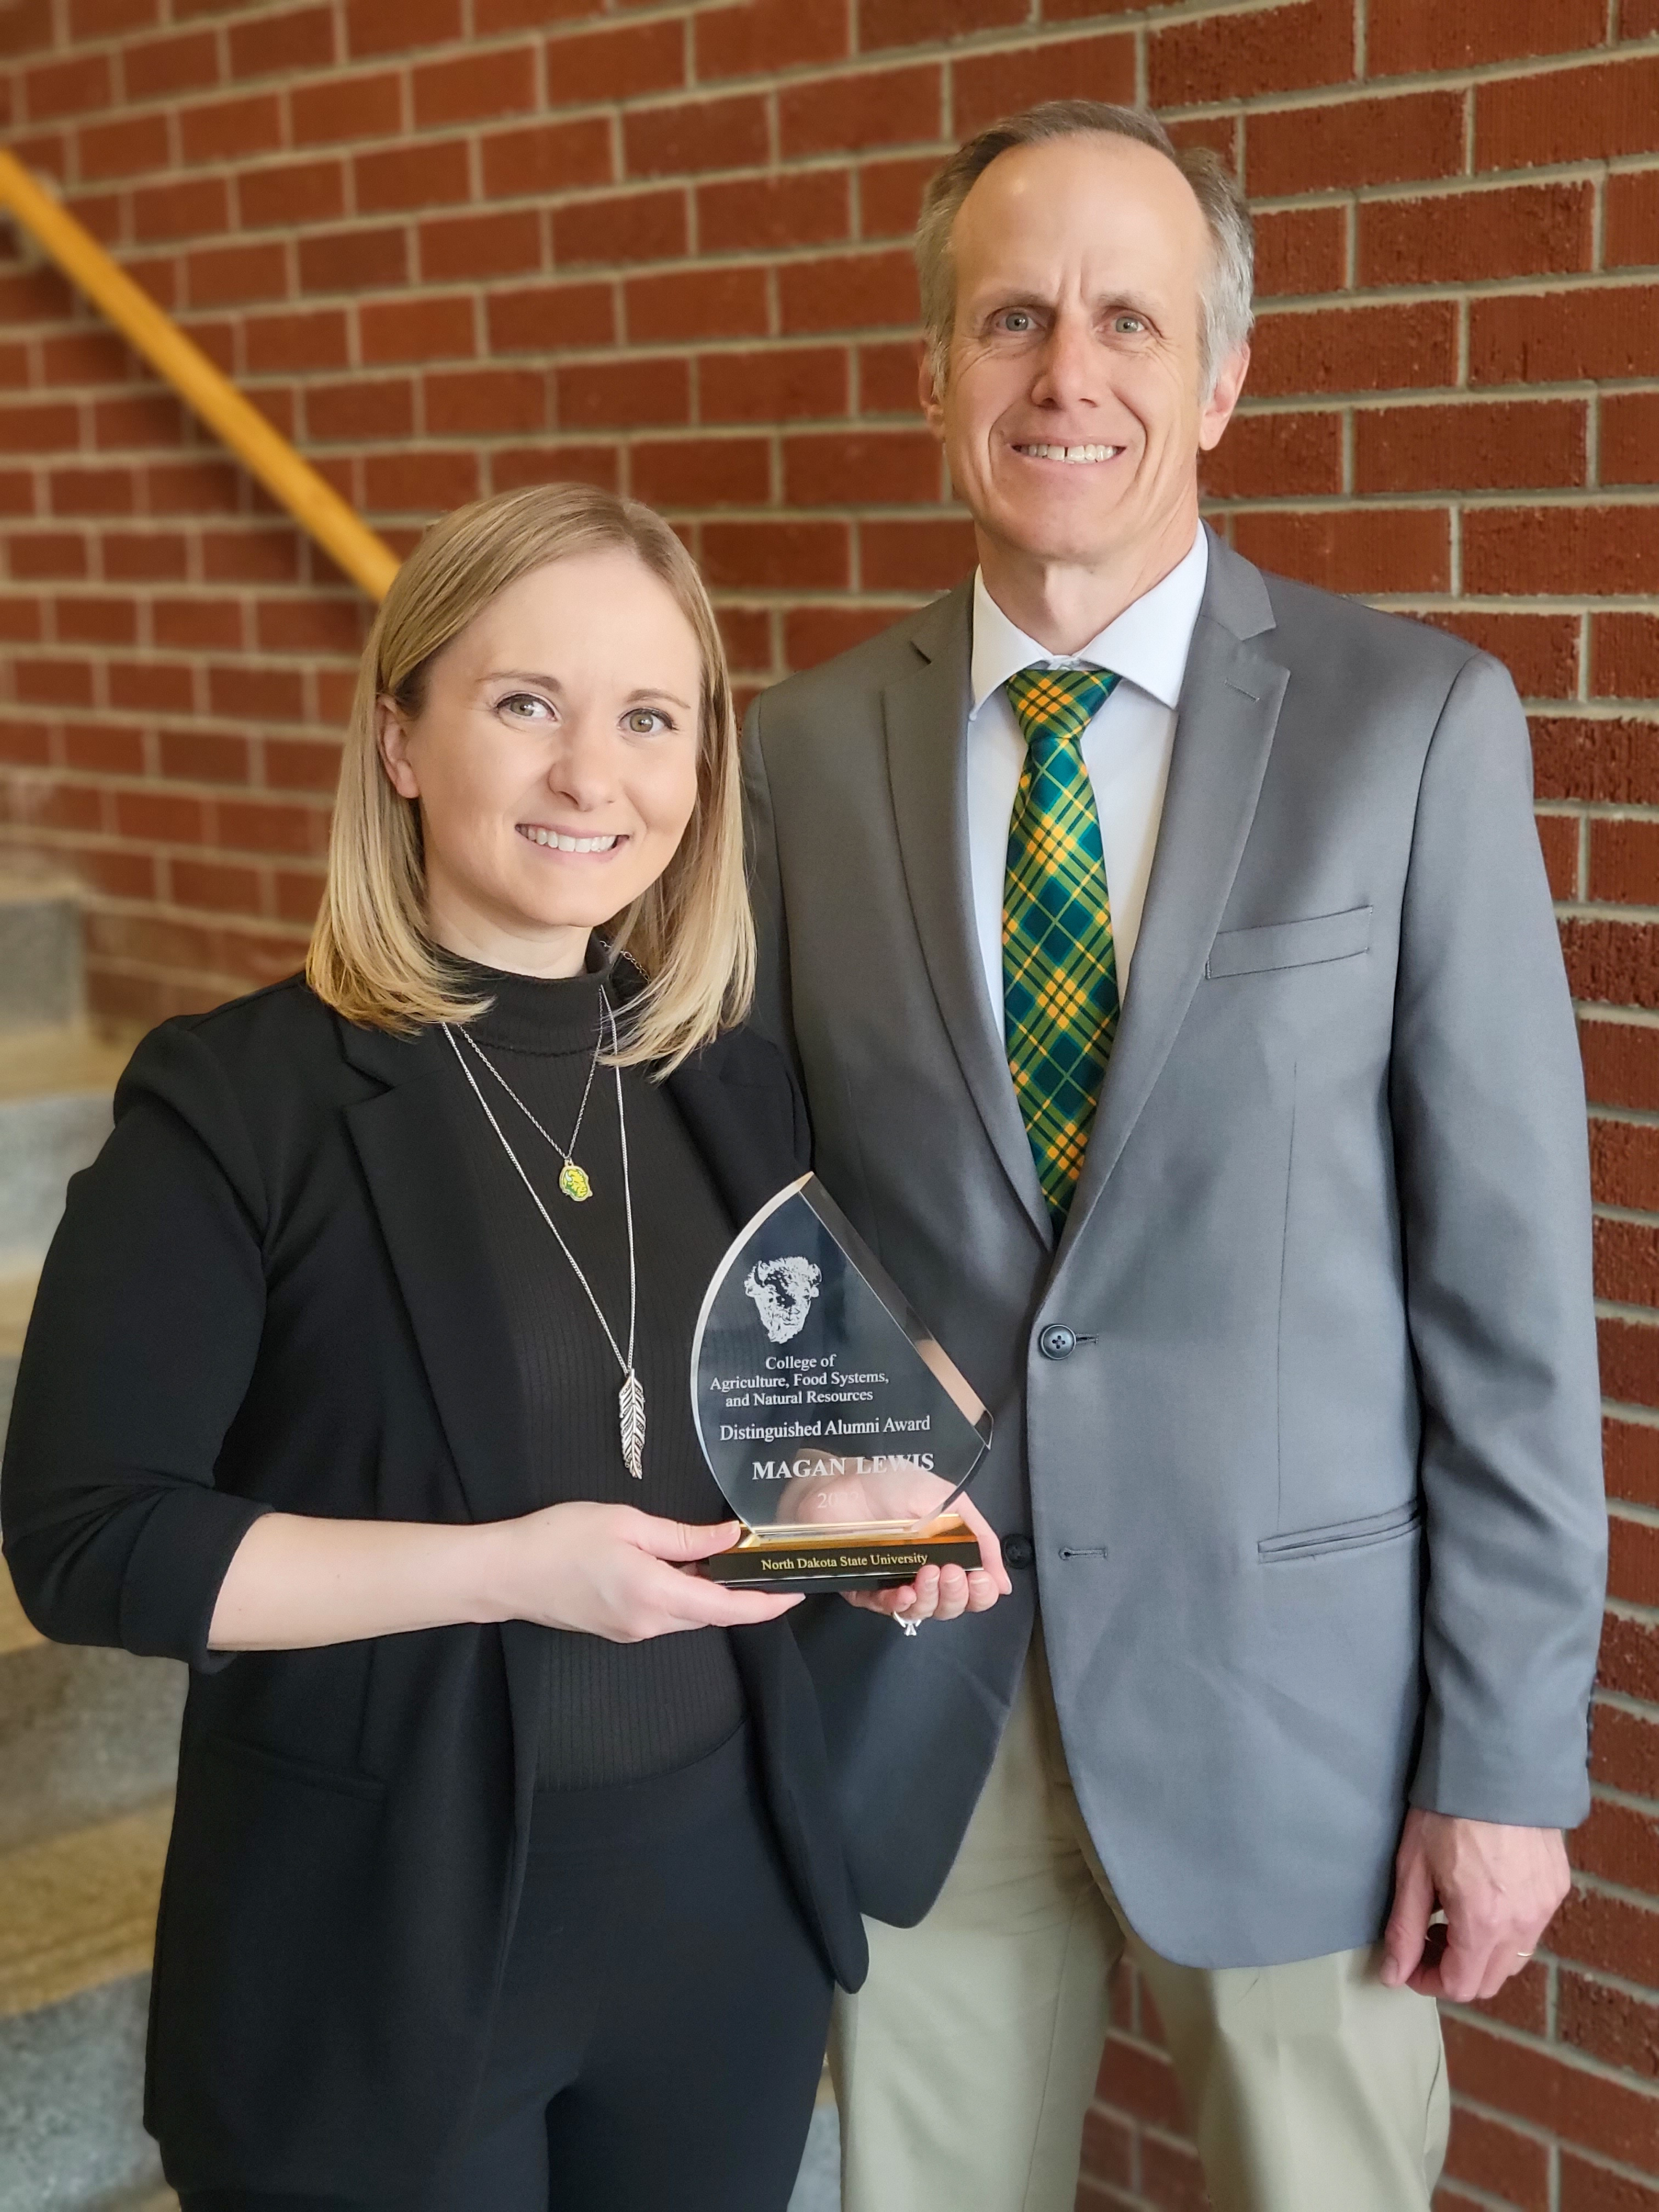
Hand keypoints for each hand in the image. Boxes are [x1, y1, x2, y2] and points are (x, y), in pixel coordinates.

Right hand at [484, 1503, 802, 1641]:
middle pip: (711, 1613)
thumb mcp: (628, 1523)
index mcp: (657, 1594)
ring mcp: (633, 1630)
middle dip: (743, 1594)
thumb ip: (684, 1535)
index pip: (728, 1609)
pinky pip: (664, 1612)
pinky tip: (682, 1564)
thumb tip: (731, 1538)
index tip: (795, 1592)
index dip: (766, 1605)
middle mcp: (650, 1622)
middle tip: (765, 1562)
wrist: (506, 1572)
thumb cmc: (560, 1539)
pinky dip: (682, 1591)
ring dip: (709, 1590)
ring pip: (688, 1613)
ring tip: (724, 1555)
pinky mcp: (618, 1628)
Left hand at [842, 1491, 1012, 1625]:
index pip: (972, 1590)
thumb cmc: (892, 1483)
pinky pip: (884, 1608)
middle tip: (952, 1573)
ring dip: (932, 1599)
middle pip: (950, 1606)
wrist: (841, 1478)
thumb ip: (981, 1539)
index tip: (981, 1579)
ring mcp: (893, 1581)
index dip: (981, 1593)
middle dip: (958, 1596)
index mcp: (946, 1553)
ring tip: (928, 1573)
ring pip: (922, 1612)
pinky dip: (899, 1605)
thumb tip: (1003, 1585)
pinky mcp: (863, 1588)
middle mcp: (922, 1572)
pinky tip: (905, 1591)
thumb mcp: (949, 1501)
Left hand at [1381, 1809, 1570, 2000]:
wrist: (1495, 1766)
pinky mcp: (1557, 1887)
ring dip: (1482, 1953)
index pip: (1460, 1985)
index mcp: (1483, 1923)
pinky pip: (1532, 1927)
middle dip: (1455, 1971)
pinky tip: (1484, 1895)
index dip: (1429, 1982)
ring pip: (1515, 1958)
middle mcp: (1522, 1924)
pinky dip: (1507, 1928)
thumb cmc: (1445, 1813)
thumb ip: (1405, 1928)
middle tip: (1429, 1940)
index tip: (1410, 1964)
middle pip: (1490, 1980)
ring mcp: (1545, 1906)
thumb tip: (1393, 1975)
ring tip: (1453, 1917)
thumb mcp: (1413, 1869)